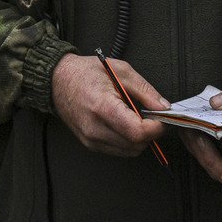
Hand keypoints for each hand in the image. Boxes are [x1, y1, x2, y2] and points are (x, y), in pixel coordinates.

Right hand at [51, 53, 168, 156]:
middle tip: (152, 117)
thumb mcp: (121, 71)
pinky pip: (118, 150)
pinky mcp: (90, 144)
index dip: (156, 128)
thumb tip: (163, 107)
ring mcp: (91, 139)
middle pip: (136, 145)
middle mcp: (95, 128)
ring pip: (129, 151)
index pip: (137, 132)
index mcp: (102, 107)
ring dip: (139, 139)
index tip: (162, 119)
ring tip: (136, 118)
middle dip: (150, 133)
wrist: (58, 81)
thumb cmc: (86, 73)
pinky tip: (124, 124)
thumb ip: (145, 90)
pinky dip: (128, 141)